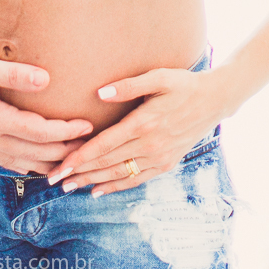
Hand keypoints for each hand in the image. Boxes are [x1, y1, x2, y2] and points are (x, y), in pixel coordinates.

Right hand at [0, 47, 93, 174]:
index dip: (66, 132)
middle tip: (87, 148)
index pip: (39, 133)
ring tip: (68, 162)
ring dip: (47, 164)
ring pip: (21, 165)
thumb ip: (14, 75)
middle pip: (35, 154)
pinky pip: (4, 164)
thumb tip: (46, 81)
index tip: (86, 127)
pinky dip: (25, 165)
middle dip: (64, 152)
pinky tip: (32, 162)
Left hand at [47, 64, 231, 195]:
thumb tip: (100, 93)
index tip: (60, 165)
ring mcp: (159, 157)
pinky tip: (98, 190)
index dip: (80, 156)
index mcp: (144, 122)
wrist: (215, 100)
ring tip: (69, 187)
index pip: (105, 144)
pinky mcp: (166, 163)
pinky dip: (116, 186)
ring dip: (92, 181)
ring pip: (119, 174)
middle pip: (107, 162)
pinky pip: (136, 179)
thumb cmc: (183, 83)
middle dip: (79, 172)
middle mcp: (150, 144)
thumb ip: (128, 85)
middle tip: (54, 180)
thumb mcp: (158, 77)